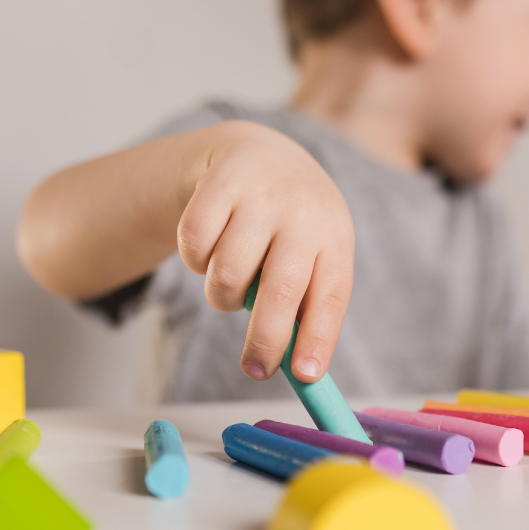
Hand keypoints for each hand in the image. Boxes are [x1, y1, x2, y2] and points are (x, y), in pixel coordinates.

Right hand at [175, 120, 354, 382]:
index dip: (318, 338)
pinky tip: (209, 248)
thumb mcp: (312, 252)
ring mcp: (261, 194)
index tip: (306, 376)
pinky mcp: (219, 182)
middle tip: (255, 368)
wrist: (259, 153)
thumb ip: (305, 303)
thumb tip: (299, 370)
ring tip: (231, 280)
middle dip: (265, 341)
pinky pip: (194, 247)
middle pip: (280, 292)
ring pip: (227, 275)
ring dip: (222, 295)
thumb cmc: (289, 224)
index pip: (331, 295)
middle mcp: (302, 212)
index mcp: (334, 235)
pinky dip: (195, 262)